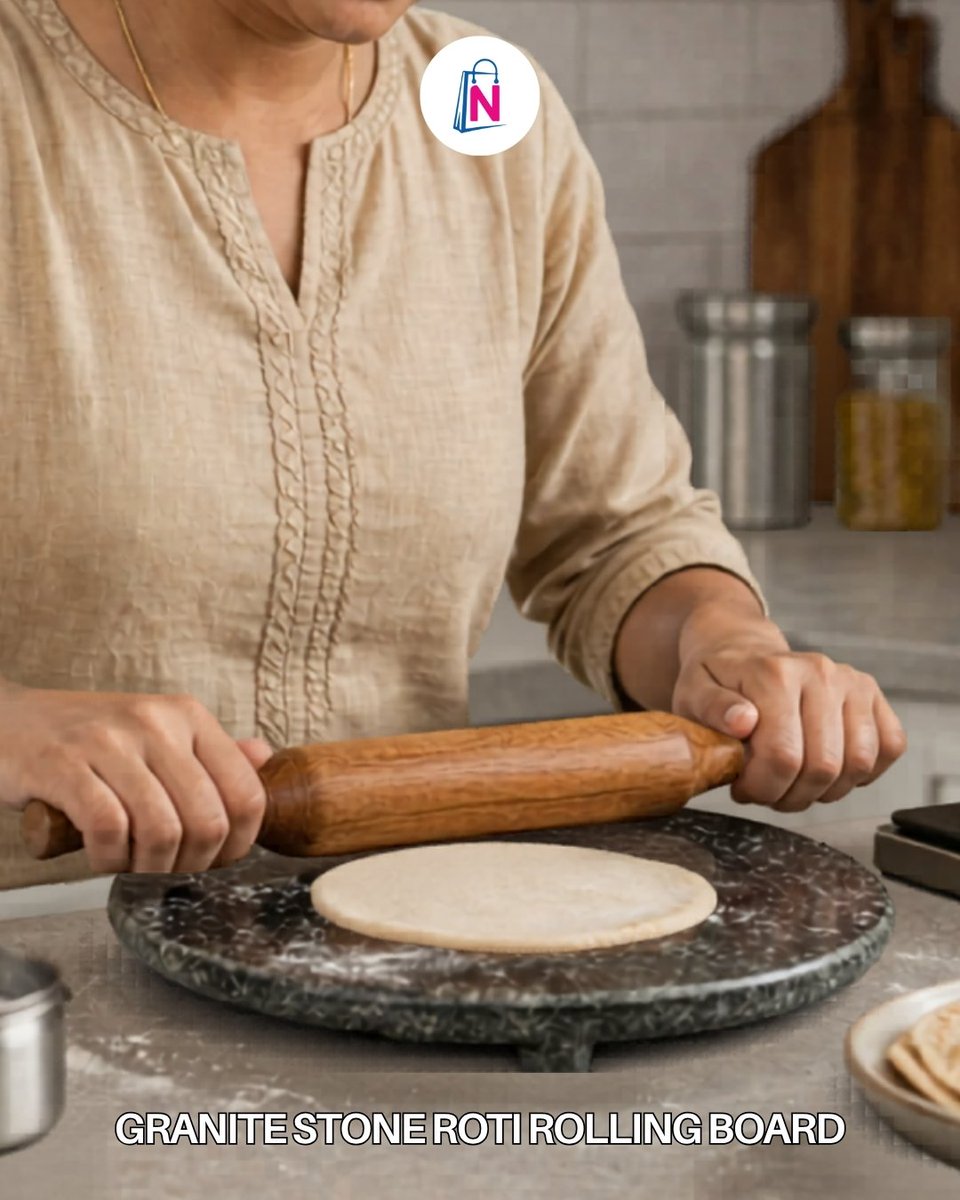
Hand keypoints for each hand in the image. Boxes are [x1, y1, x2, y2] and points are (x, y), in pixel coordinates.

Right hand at [0, 682, 273, 873]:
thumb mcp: (156, 734)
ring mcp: (108, 740)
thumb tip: (265, 759)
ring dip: (150, 867)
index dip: (239, 844)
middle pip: (208, 820)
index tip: (216, 861)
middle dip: (193, 864)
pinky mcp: (62, 764)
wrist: (8, 722)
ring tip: (133, 864)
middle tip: (169, 870)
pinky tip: (102, 858)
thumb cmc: (88, 739)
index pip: (247, 792)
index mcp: (188, 716)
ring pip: (162, 830)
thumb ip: (211, 752)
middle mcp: (155, 722)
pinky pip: (108, 828)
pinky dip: (110, 859)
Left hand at [672, 608, 907, 810]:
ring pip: (859, 764)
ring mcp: (852, 682)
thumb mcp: (693, 693)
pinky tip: (827, 769)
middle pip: (823, 766)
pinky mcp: (873, 694)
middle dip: (790, 795)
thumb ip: (712, 708)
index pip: (782, 756)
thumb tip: (743, 721)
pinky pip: (889, 747)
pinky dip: (862, 773)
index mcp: (775, 673)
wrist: (742, 650)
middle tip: (766, 790)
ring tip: (793, 782)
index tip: (742, 788)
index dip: (762, 788)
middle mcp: (821, 673)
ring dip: (825, 790)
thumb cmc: (717, 679)